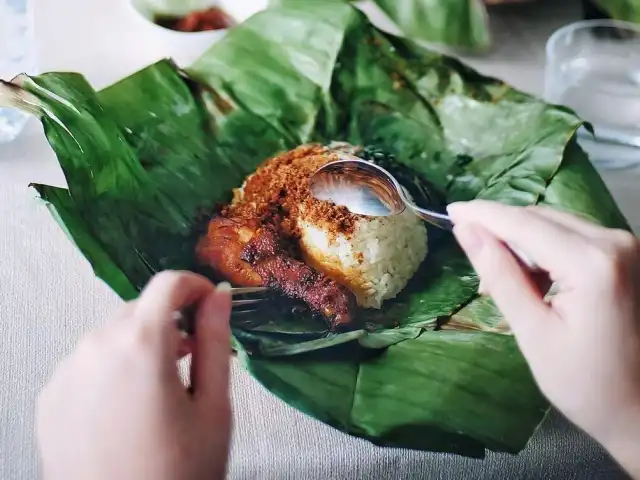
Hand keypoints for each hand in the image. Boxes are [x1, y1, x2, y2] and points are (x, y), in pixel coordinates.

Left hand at [36, 271, 232, 479]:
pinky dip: (111, 370)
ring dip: (140, 346)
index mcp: (141, 343)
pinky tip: (127, 408)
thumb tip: (218, 296)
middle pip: (139, 309)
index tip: (210, 305)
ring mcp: (67, 371)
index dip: (195, 286)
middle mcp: (96, 346)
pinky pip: (87, 363)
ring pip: (112, 335)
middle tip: (193, 357)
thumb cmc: (179, 471)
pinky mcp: (50, 396)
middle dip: (169, 322)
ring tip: (160, 389)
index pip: (168, 283)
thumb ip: (216, 341)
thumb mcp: (213, 406)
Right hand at [448, 201, 639, 476]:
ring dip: (521, 242)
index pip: (523, 223)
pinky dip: (544, 249)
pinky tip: (531, 278)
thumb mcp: (532, 331)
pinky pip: (571, 235)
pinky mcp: (625, 254)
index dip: (482, 214)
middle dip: (500, 231)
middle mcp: (614, 241)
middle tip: (471, 257)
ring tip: (499, 279)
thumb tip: (466, 230)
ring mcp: (624, 245)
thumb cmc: (584, 382)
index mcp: (591, 263)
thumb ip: (499, 274)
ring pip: (554, 223)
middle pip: (539, 218)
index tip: (449, 210)